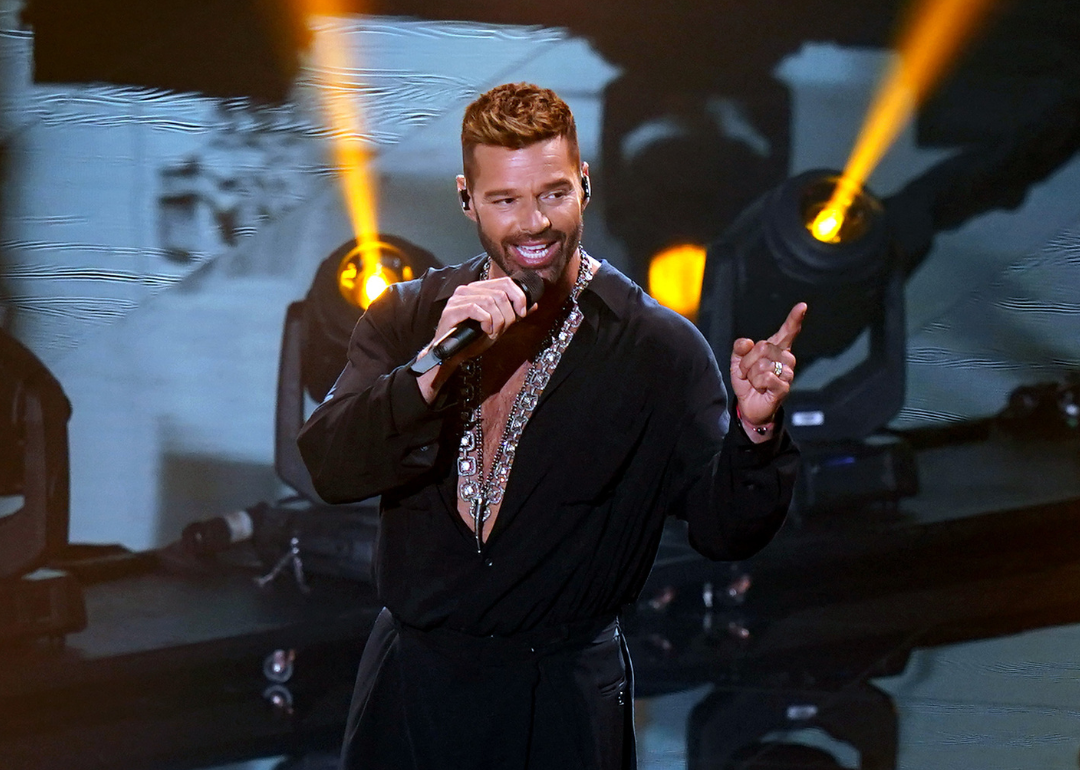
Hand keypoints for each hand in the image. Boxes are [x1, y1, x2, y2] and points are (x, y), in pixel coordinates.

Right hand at [416, 277, 533, 401]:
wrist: (453, 355)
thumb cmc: (473, 339)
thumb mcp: (499, 325)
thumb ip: (513, 313)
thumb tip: (533, 305)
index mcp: (478, 289)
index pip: (505, 282)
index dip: (518, 296)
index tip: (522, 312)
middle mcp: (467, 290)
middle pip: (500, 293)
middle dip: (507, 314)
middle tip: (503, 328)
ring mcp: (458, 299)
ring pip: (490, 301)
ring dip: (497, 321)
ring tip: (492, 332)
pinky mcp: (451, 310)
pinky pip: (476, 309)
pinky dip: (486, 321)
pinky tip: (484, 330)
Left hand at [730, 302, 806, 430]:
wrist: (749, 406)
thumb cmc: (747, 382)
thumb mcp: (738, 362)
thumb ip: (740, 349)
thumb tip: (747, 342)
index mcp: (776, 349)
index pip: (787, 332)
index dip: (794, 319)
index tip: (802, 306)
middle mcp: (785, 358)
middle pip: (763, 346)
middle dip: (747, 361)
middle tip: (747, 373)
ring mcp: (787, 373)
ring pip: (763, 363)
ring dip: (751, 374)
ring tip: (754, 382)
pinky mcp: (785, 387)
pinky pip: (766, 377)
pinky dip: (756, 383)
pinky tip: (760, 388)